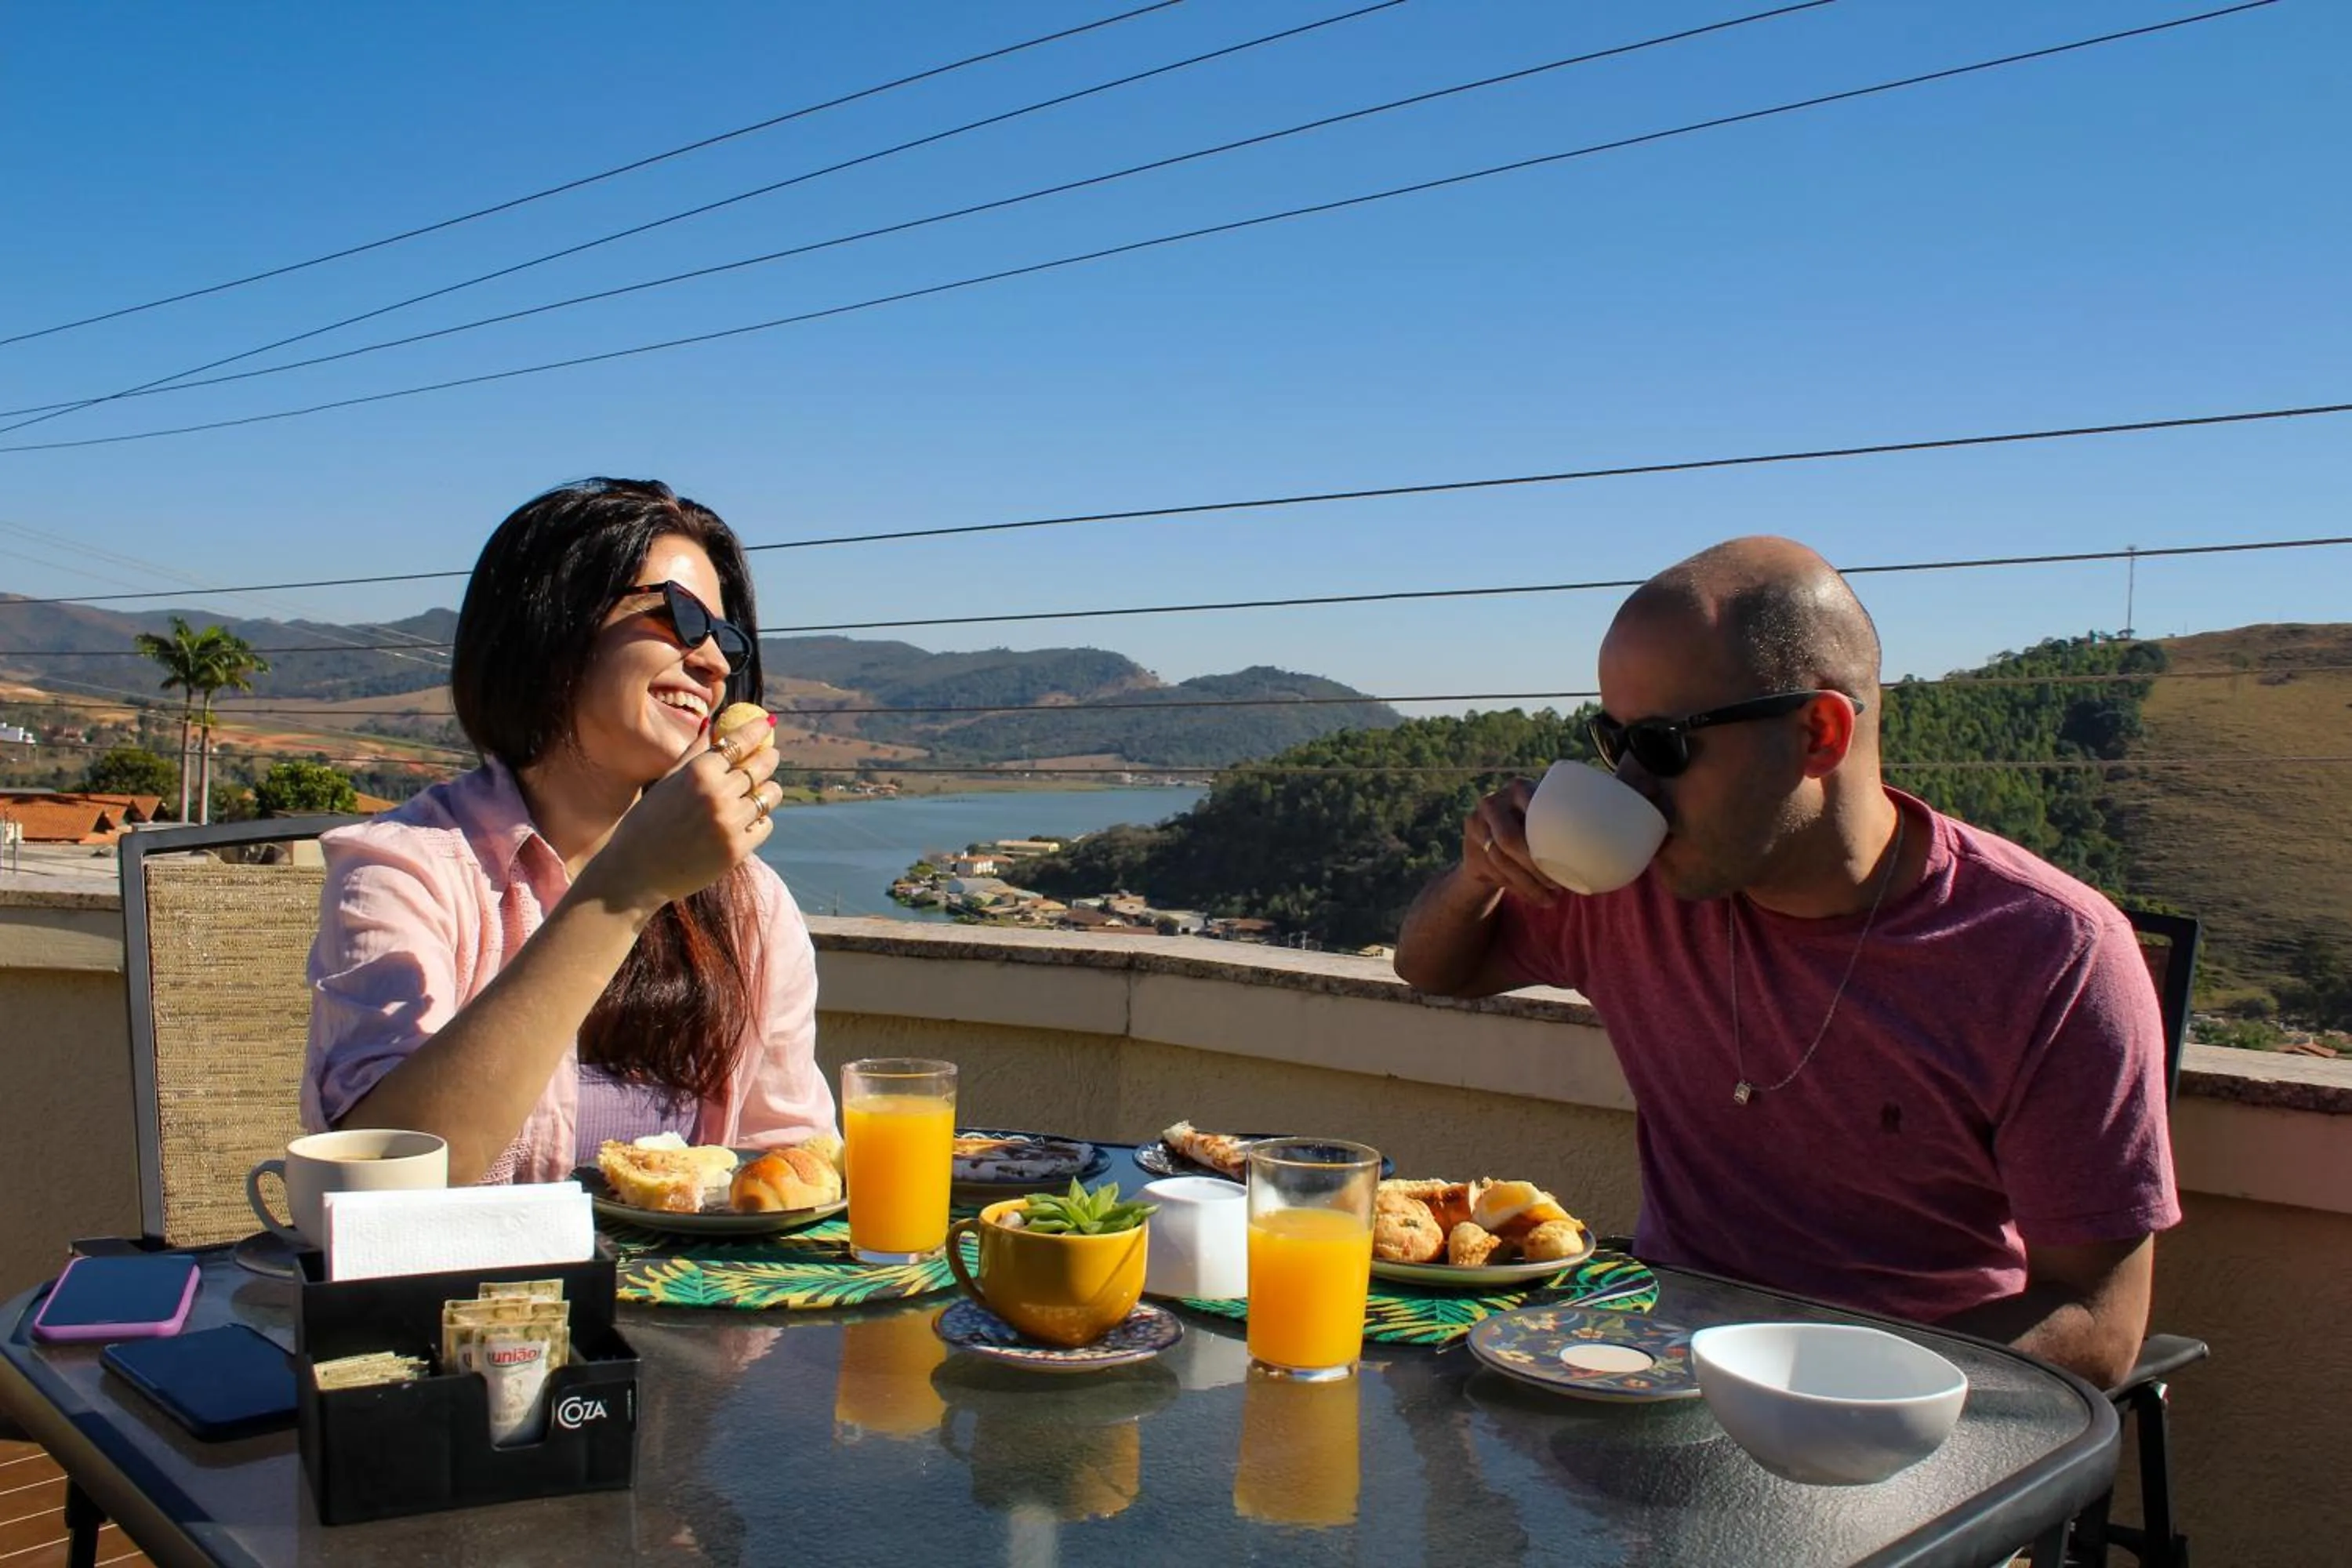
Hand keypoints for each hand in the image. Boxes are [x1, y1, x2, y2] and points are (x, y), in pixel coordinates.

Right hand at [578, 734, 783, 914]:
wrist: (637, 872)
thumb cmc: (648, 822)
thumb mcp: (667, 781)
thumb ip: (694, 752)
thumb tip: (714, 723)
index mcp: (698, 772)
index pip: (738, 742)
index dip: (756, 731)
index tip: (767, 724)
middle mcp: (717, 795)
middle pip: (760, 767)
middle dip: (769, 758)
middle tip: (770, 755)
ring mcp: (730, 823)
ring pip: (768, 796)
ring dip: (768, 790)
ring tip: (760, 790)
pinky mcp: (738, 849)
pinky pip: (764, 825)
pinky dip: (759, 820)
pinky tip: (746, 820)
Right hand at [1462, 780, 1562, 905]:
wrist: (1497, 840)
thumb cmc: (1538, 828)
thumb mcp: (1549, 818)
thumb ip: (1565, 823)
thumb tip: (1603, 848)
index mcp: (1518, 788)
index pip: (1529, 810)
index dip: (1544, 837)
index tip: (1565, 857)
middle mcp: (1492, 803)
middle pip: (1509, 840)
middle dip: (1534, 868)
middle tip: (1556, 885)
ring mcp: (1476, 825)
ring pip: (1501, 862)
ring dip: (1527, 885)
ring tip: (1550, 899)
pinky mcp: (1470, 852)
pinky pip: (1494, 874)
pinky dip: (1518, 889)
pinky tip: (1534, 897)